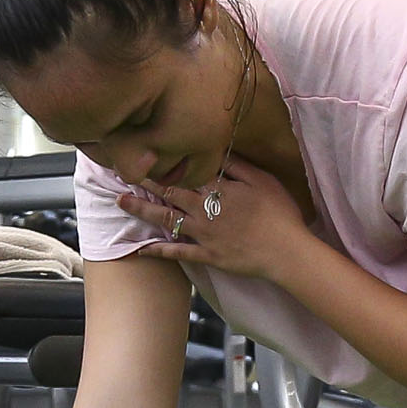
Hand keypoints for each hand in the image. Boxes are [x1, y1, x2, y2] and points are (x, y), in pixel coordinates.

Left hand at [118, 158, 310, 280]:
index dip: (166, 162)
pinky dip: (159, 251)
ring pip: (167, 219)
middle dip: (146, 181)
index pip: (187, 171)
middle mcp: (205, 209)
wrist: (286, 251)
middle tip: (124, 171)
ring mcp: (204, 234)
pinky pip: (178, 253)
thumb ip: (239, 166)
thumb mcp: (263, 180)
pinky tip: (141, 248)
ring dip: (142, 210)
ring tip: (121, 202)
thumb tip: (218, 151)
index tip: (147, 152)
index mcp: (219, 189)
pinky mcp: (207, 256)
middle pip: (170, 192)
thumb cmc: (280, 213)